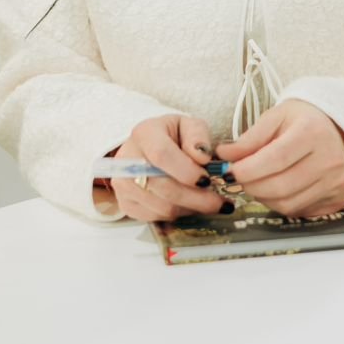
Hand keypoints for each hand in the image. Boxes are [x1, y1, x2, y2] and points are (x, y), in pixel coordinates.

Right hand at [110, 114, 225, 222]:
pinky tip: (189, 204)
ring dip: (191, 208)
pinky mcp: (126, 204)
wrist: (149, 148)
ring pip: (163, 207)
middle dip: (197, 198)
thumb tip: (202, 158)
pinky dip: (178, 214)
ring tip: (206, 201)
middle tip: (220, 202)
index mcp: (144, 134)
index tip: (207, 180)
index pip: (162, 155)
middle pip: (164, 187)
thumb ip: (198, 136)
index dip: (186, 171)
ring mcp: (123, 185)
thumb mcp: (188, 126)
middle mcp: (127, 160)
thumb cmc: (172, 137)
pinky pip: (157, 218)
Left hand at [215, 99, 343, 217]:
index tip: (231, 171)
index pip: (277, 158)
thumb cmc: (303, 122)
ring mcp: (335, 183)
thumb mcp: (275, 118)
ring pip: (288, 204)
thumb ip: (249, 138)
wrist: (338, 130)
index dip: (250, 169)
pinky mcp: (337, 200)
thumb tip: (223, 155)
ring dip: (264, 198)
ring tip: (257, 183)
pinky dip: (280, 204)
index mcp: (312, 132)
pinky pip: (299, 211)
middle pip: (281, 186)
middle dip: (252, 186)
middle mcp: (329, 159)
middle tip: (239, 179)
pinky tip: (277, 190)